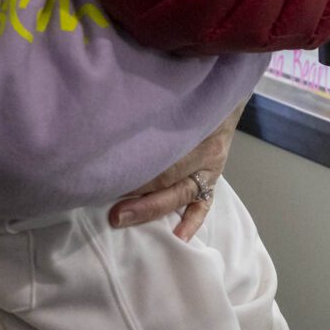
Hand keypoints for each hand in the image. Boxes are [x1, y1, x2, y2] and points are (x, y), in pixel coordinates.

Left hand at [108, 104, 240, 239]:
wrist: (223, 92)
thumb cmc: (191, 97)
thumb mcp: (173, 101)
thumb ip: (150, 116)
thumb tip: (114, 129)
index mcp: (196, 129)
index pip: (163, 159)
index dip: (135, 172)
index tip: (107, 180)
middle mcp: (207, 152)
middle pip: (170, 179)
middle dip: (139, 197)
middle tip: (112, 211)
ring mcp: (211, 168)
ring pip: (182, 194)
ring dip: (152, 208)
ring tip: (124, 218)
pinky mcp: (213, 178)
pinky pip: (205, 204)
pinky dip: (192, 221)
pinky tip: (178, 237)